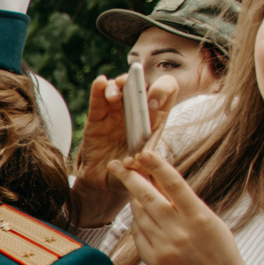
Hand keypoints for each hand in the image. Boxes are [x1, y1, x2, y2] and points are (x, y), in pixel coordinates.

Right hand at [73, 72, 179, 224]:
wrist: (106, 182)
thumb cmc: (130, 174)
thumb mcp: (142, 172)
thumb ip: (142, 167)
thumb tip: (134, 161)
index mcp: (155, 119)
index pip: (167, 92)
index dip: (162, 91)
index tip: (152, 105)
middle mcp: (136, 112)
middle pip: (141, 84)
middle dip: (139, 82)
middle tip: (135, 92)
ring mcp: (116, 113)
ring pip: (119, 87)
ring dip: (118, 85)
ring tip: (114, 96)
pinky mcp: (97, 118)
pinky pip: (97, 100)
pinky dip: (98, 89)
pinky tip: (100, 82)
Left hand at [120, 151, 254, 264]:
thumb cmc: (215, 244)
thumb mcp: (206, 215)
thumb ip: (181, 198)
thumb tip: (155, 173)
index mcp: (198, 216)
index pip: (174, 185)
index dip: (157, 166)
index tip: (143, 153)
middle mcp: (178, 231)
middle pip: (147, 197)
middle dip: (129, 177)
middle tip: (117, 165)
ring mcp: (163, 245)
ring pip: (139, 213)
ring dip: (135, 199)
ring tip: (138, 191)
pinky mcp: (151, 258)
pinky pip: (137, 232)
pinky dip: (139, 221)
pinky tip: (147, 219)